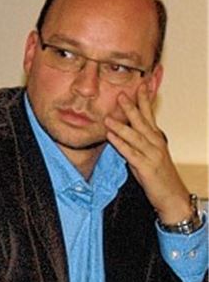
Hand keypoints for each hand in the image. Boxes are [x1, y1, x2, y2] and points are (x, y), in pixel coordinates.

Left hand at [105, 90, 191, 224]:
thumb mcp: (149, 155)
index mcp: (157, 139)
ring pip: (136, 136)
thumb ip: (137, 143)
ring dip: (122, 125)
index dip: (145, 100)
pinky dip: (120, 143)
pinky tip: (111, 136)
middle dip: (132, 107)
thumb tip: (123, 133)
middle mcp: (156, 143)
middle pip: (143, 121)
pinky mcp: (147, 167)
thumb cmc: (158, 177)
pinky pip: (131, 153)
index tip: (140, 85)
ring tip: (108, 116)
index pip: (150, 115)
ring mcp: (152, 154)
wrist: (172, 196)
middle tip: (122, 93)